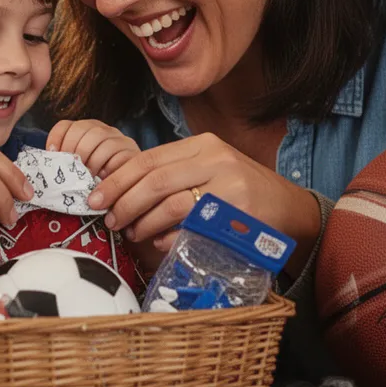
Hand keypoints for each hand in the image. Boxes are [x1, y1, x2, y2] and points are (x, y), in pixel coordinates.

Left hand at [47, 119, 139, 178]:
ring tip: (87, 176)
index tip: (53, 154)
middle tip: (72, 169)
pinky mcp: (133, 153)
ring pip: (101, 138)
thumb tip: (48, 163)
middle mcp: (105, 131)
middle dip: (73, 149)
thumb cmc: (100, 185)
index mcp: (88, 131)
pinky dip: (106, 167)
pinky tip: (102, 178)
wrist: (128, 193)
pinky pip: (117, 154)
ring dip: (90, 160)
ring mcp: (121, 140)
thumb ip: (66, 163)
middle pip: (84, 129)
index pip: (66, 125)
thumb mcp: (79, 171)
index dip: (57, 138)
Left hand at [86, 133, 320, 279]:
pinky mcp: (237, 211)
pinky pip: (192, 225)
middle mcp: (214, 158)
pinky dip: (169, 235)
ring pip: (169, 202)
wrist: (290, 209)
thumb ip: (172, 174)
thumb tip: (119, 191)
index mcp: (201, 144)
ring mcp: (228, 184)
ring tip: (131, 233)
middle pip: (153, 179)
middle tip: (109, 220)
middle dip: (123, 202)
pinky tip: (159, 242)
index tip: (96, 198)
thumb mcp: (208, 170)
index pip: (147, 158)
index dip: (116, 179)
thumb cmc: (240, 193)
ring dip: (142, 222)